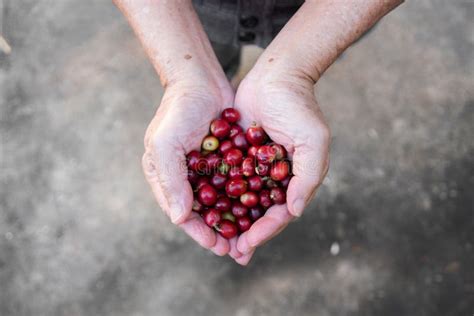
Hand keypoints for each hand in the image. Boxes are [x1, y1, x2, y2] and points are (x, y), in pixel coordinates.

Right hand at [142, 79, 240, 257]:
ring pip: (222, 202)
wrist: (200, 79)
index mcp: (166, 177)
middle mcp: (185, 177)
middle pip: (204, 213)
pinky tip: (261, 210)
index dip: (199, 232)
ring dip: (235, 220)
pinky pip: (236, 183)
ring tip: (251, 237)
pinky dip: (246, 198)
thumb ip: (170, 181)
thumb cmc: (177, 110)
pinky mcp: (225, 159)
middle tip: (237, 250)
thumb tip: (178, 219)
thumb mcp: (165, 144)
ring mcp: (206, 169)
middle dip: (220, 232)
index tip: (217, 246)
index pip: (182, 213)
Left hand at [232, 69, 330, 258]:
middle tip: (228, 252)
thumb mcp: (313, 140)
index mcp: (295, 180)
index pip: (280, 212)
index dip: (265, 230)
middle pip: (259, 213)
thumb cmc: (299, 107)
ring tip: (215, 239)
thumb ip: (308, 177)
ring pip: (241, 201)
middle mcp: (275, 178)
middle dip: (245, 233)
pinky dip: (218, 196)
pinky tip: (203, 209)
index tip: (246, 244)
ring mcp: (255, 167)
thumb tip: (294, 212)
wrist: (277, 74)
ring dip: (230, 221)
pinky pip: (227, 180)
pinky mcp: (238, 155)